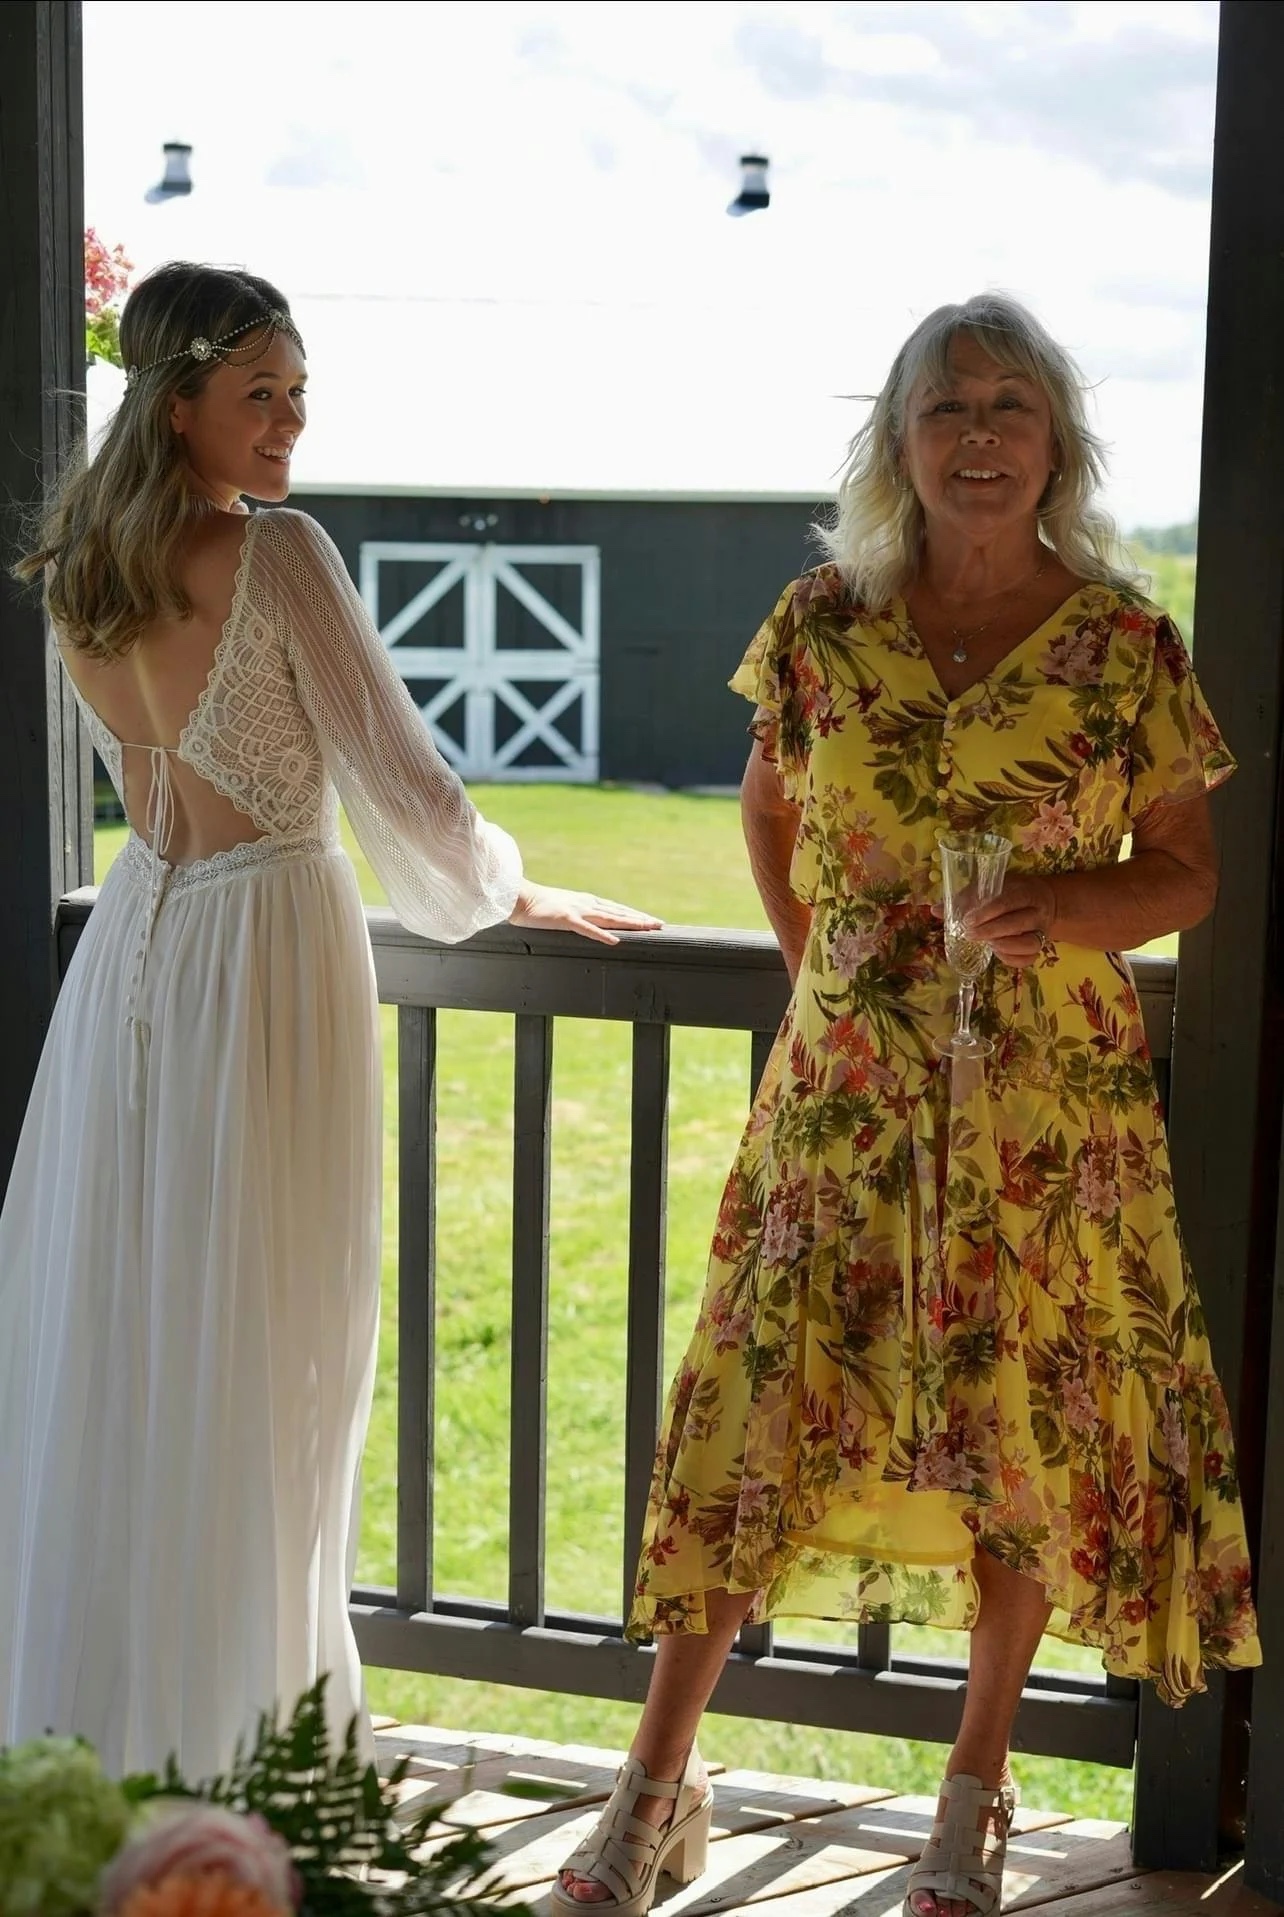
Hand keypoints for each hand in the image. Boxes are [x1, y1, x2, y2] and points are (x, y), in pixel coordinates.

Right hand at [508, 882, 663, 945]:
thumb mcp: (564, 908)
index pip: (617, 910)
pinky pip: (587, 929)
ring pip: (610, 918)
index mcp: (587, 902)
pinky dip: (602, 934)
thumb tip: (590, 924)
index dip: (635, 915)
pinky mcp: (566, 918)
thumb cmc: (539, 905)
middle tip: (660, 924)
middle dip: (640, 919)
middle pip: (619, 913)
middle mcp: (587, 904)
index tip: (651, 921)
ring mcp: (578, 911)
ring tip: (647, 927)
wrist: (521, 898)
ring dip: (630, 922)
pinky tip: (615, 940)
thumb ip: (578, 915)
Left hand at [965, 873, 1055, 967]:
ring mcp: (1041, 931)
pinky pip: (1029, 958)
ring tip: (987, 944)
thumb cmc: (1009, 893)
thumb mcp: (991, 888)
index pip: (1009, 901)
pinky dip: (1012, 959)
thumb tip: (936, 910)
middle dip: (991, 931)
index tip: (968, 920)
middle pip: (1018, 923)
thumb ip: (966, 899)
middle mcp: (1037, 912)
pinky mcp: (1039, 946)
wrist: (1040, 899)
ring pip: (1030, 943)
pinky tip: (996, 952)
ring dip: (1005, 947)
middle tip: (970, 934)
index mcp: (1026, 892)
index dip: (988, 911)